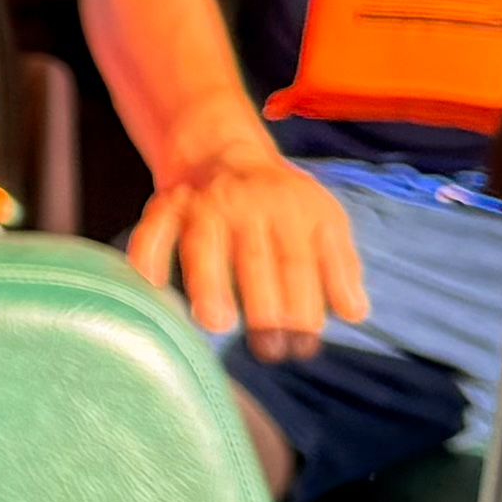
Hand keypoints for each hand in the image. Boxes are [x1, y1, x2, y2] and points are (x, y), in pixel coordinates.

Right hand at [132, 135, 370, 361]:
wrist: (221, 151)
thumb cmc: (280, 201)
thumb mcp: (323, 219)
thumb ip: (340, 265)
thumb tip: (354, 315)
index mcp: (292, 210)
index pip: (299, 263)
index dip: (304, 307)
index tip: (303, 347)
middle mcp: (247, 205)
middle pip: (256, 259)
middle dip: (264, 306)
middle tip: (269, 350)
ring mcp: (203, 205)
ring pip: (203, 245)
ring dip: (210, 283)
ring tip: (217, 324)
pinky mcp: (166, 205)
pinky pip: (153, 232)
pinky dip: (147, 257)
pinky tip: (151, 288)